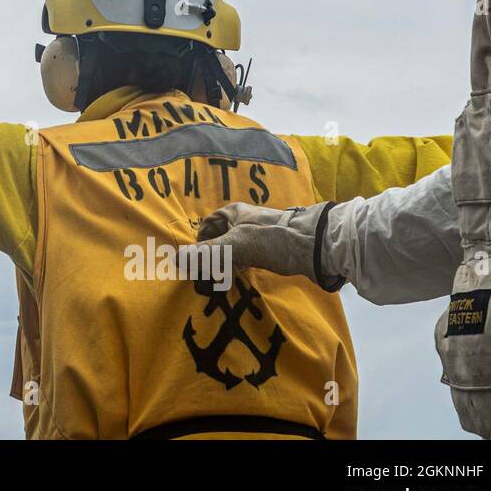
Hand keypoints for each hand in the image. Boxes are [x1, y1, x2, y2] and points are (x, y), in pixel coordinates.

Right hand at [197, 201, 345, 290]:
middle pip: (220, 236)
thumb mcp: (235, 246)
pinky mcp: (271, 247)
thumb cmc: (272, 240)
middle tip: (209, 273)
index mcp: (233, 213)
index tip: (198, 262)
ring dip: (227, 262)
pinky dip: (241, 264)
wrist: (314, 245)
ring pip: (234, 247)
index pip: (207, 225)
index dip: (200, 243)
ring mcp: (258, 233)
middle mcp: (244, 220)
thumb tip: (176, 259)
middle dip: (213, 254)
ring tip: (224, 277)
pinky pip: (248, 255)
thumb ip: (207, 254)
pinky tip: (243, 275)